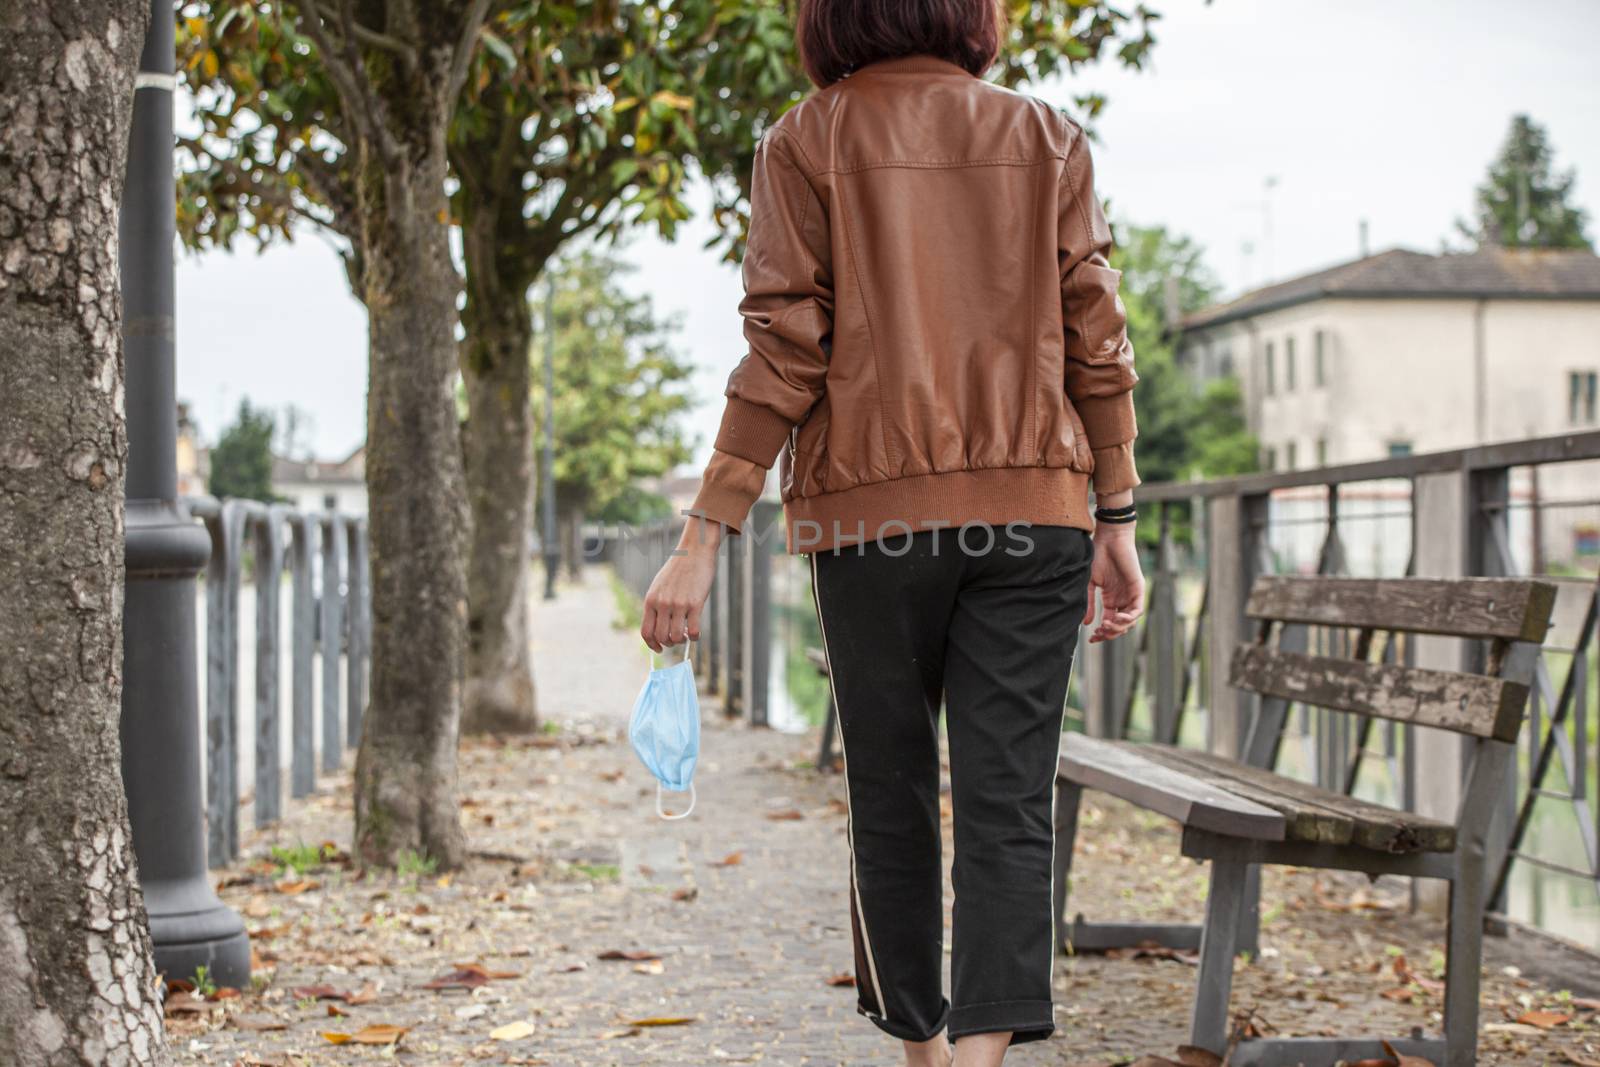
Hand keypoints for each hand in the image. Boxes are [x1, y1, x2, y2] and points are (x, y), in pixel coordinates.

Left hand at [640, 517, 723, 651]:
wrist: (694, 552)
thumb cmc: (678, 570)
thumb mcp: (659, 586)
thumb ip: (657, 605)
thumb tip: (659, 628)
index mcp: (651, 600)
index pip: (646, 631)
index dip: (652, 645)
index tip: (659, 648)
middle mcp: (662, 603)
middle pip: (661, 637)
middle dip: (668, 643)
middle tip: (676, 639)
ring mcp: (678, 604)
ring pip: (676, 637)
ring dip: (681, 641)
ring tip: (686, 635)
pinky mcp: (695, 604)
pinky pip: (694, 631)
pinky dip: (695, 637)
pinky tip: (696, 632)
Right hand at [1083, 523, 1143, 643]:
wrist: (1108, 539)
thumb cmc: (1098, 557)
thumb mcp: (1090, 584)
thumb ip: (1088, 603)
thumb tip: (1086, 624)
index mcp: (1111, 600)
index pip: (1109, 624)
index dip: (1102, 634)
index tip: (1091, 638)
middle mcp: (1122, 600)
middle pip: (1120, 626)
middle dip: (1109, 633)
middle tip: (1098, 633)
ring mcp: (1131, 595)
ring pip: (1130, 621)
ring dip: (1119, 627)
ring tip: (1106, 625)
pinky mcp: (1138, 588)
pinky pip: (1138, 610)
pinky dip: (1129, 617)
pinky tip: (1117, 618)